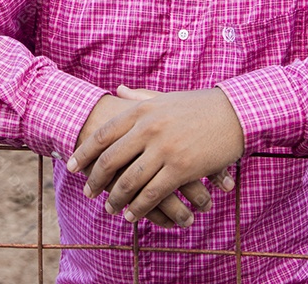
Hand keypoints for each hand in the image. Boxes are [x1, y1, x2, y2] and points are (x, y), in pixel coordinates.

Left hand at [69, 86, 244, 225]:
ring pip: (129, 181)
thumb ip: (139, 97)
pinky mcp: (181, 168)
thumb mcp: (166, 97)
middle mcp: (148, 128)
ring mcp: (164, 149)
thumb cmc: (200, 106)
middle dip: (95, 180)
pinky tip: (132, 216)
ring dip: (115, 199)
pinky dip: (138, 208)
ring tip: (109, 209)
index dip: (83, 152)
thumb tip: (116, 91)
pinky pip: (152, 194)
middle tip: (88, 192)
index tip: (71, 166)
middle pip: (110, 160)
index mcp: (142, 111)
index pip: (103, 134)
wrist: (236, 113)